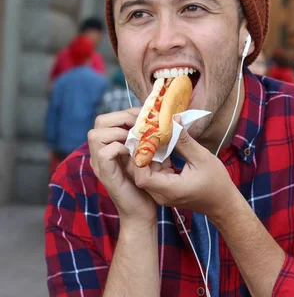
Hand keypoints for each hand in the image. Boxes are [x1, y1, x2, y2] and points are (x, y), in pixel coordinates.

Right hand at [88, 107, 156, 227]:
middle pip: (99, 121)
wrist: (144, 212)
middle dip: (122, 118)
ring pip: (95, 134)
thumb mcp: (153, 155)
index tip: (148, 117)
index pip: (110, 117)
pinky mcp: (105, 175)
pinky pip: (104, 153)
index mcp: (112, 145)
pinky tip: (137, 154)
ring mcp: (101, 164)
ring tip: (139, 140)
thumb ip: (152, 138)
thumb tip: (166, 119)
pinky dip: (120, 148)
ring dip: (119, 132)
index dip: (128, 112)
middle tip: (142, 127)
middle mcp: (102, 152)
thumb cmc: (151, 183)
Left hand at [128, 117, 238, 220]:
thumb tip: (173, 121)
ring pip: (146, 173)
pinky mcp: (164, 191)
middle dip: (142, 153)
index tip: (145, 138)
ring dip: (149, 155)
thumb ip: (184, 141)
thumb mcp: (202, 158)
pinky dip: (156, 160)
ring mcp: (162, 194)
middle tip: (147, 132)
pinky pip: (154, 174)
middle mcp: (161, 195)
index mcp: (170, 190)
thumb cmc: (216, 182)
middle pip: (141, 174)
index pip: (143, 177)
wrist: (223, 202)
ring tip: (154, 135)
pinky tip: (162, 146)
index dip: (140, 158)